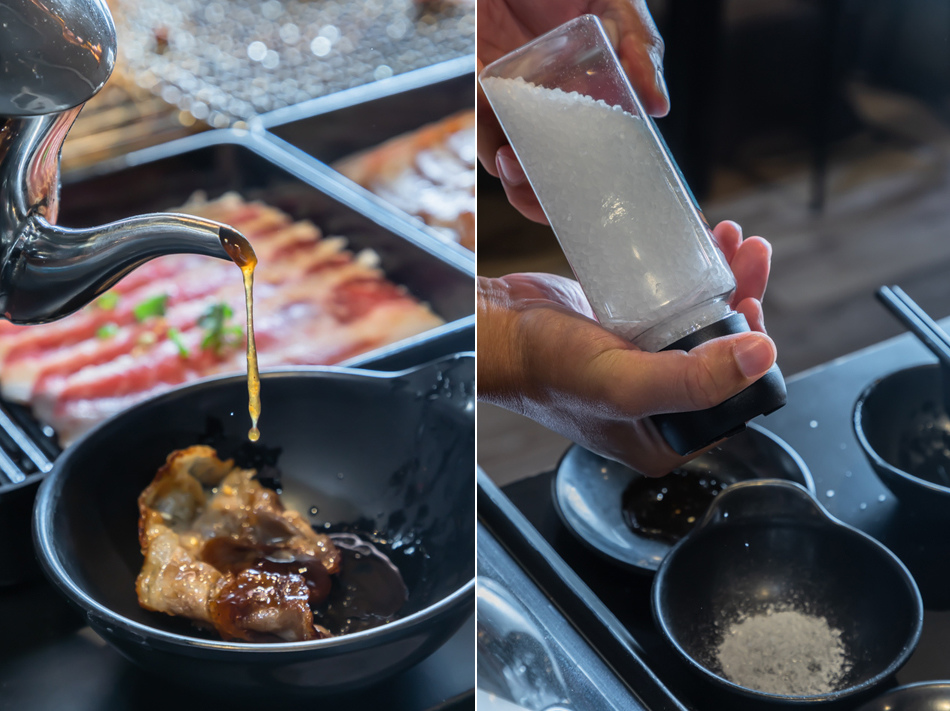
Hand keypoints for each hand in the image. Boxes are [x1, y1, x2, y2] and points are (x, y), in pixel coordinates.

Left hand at [477, 0, 669, 222]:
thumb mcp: (620, 5)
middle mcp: (550, 104)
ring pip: (516, 162)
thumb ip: (642, 48)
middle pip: (552, 168)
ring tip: (535, 190)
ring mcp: (514, 100)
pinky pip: (485, 133)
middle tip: (568, 213)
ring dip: (524, 187)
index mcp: (588, 92)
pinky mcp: (481, 89)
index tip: (621, 208)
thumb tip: (659, 108)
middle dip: (556, 201)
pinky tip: (511, 158)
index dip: (605, 182)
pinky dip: (496, 153)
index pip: (596, 149)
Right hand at [477, 221, 774, 475]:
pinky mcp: (627, 331)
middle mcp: (657, 404)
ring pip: (703, 323)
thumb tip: (762, 358)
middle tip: (749, 258)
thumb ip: (692, 380)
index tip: (752, 306)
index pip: (732, 399)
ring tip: (734, 241)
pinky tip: (702, 247)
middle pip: (723, 353)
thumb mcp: (623, 383)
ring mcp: (642, 364)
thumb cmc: (542, 367)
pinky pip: (673, 303)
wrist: (495, 329)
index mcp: (663, 437)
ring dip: (725, 281)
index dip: (751, 353)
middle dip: (745, 301)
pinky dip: (692, 275)